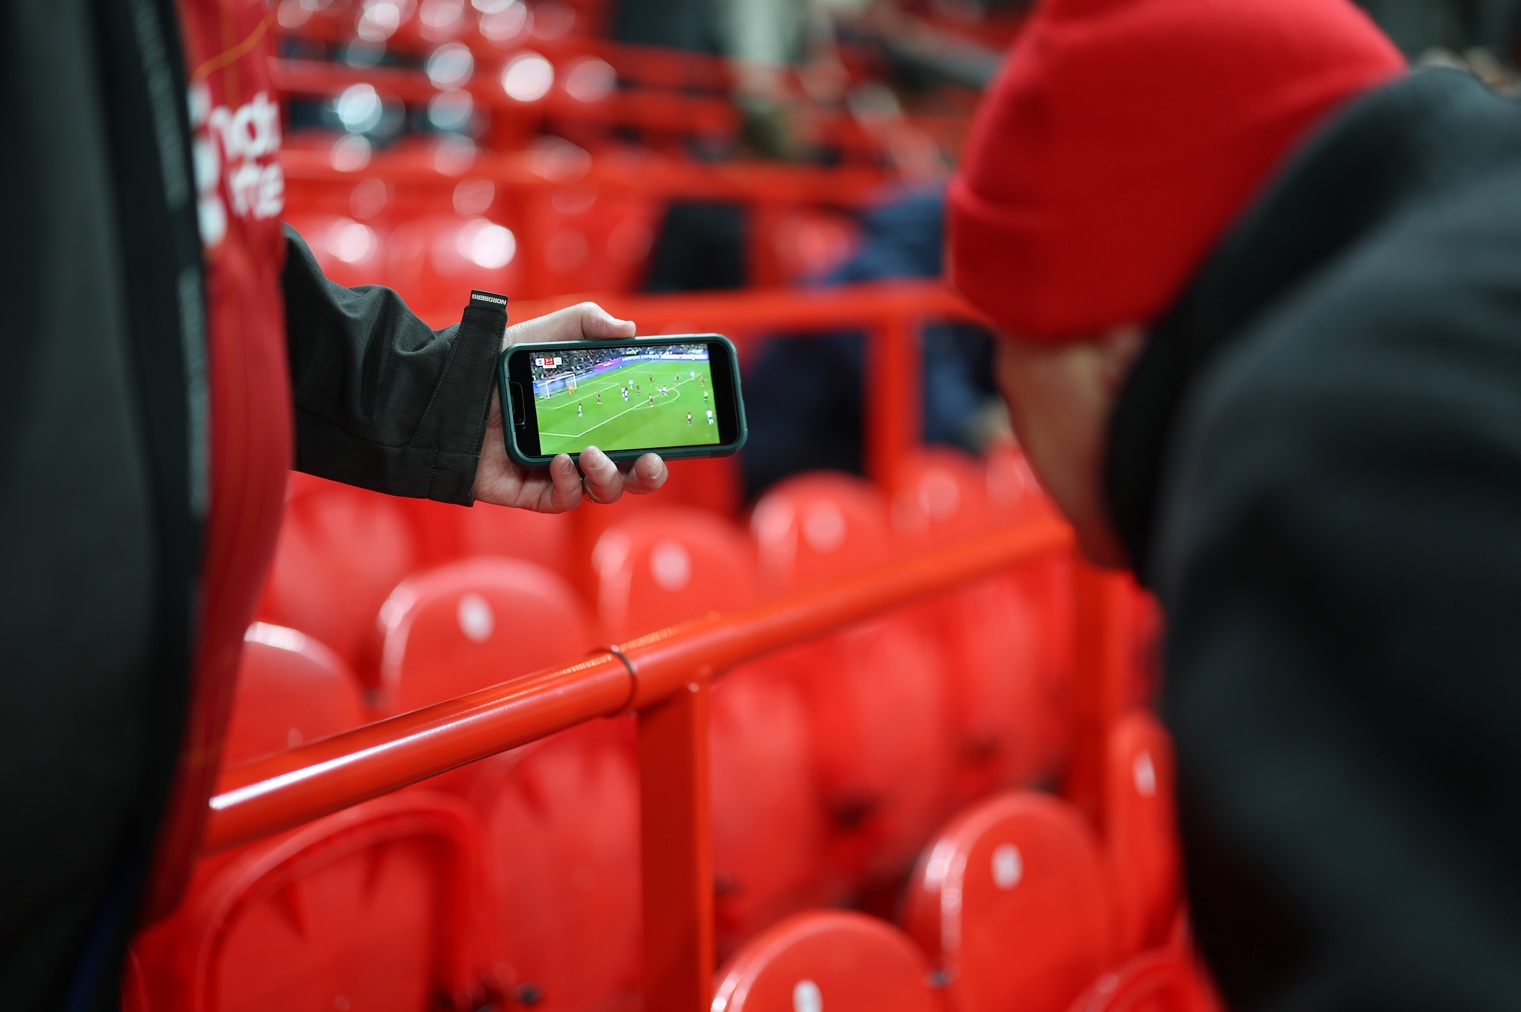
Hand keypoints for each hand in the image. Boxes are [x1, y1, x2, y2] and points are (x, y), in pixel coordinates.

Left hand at [472, 302, 668, 512]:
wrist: (445, 388)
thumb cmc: (494, 363)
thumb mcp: (544, 333)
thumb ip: (587, 323)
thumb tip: (629, 329)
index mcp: (592, 416)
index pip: (639, 433)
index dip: (664, 439)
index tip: (680, 432)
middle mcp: (579, 447)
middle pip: (631, 474)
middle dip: (651, 475)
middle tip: (653, 461)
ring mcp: (555, 471)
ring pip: (602, 492)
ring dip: (610, 478)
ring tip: (594, 454)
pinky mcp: (529, 490)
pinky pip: (563, 501)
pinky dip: (569, 486)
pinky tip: (559, 462)